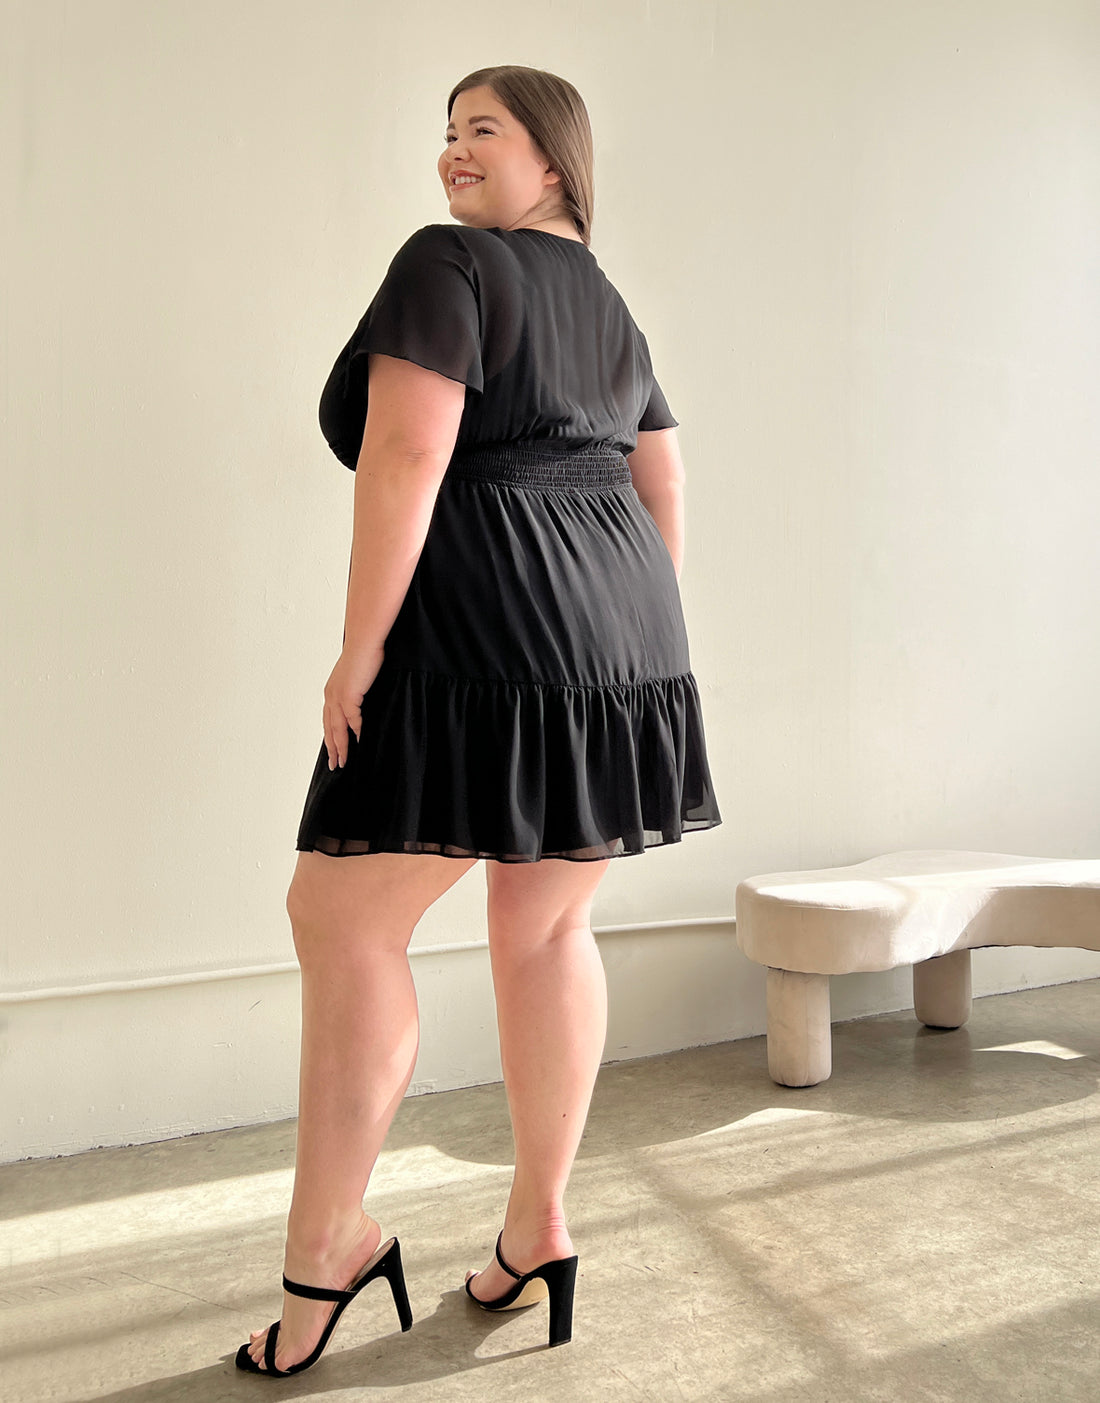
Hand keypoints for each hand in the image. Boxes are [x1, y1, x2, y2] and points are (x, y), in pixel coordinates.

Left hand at [323, 645, 384, 770]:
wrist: (365, 641)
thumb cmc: (365, 655)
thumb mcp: (358, 676)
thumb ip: (357, 691)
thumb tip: (362, 702)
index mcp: (331, 691)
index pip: (328, 720)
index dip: (331, 737)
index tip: (334, 751)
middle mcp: (330, 695)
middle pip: (329, 728)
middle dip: (332, 748)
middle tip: (336, 765)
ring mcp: (338, 696)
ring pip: (337, 728)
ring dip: (340, 746)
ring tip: (344, 761)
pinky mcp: (348, 696)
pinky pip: (352, 720)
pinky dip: (355, 732)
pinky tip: (359, 742)